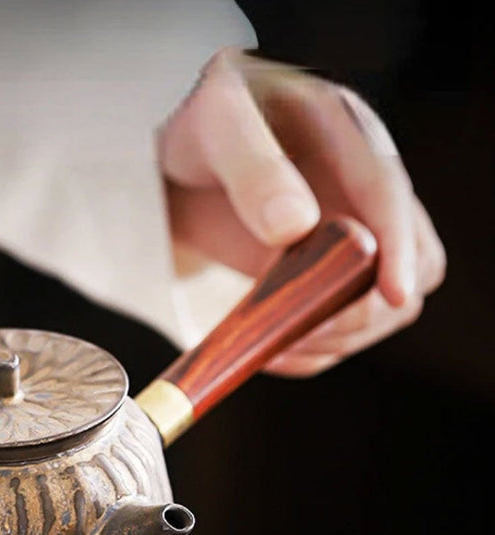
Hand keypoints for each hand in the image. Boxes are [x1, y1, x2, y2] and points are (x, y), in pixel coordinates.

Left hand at [160, 49, 444, 375]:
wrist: (174, 170)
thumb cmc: (195, 131)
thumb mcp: (213, 127)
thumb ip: (253, 168)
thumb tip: (297, 225)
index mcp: (346, 132)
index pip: (389, 192)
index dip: (399, 244)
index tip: (391, 293)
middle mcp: (363, 189)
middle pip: (415, 261)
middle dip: (367, 305)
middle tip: (301, 325)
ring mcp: (351, 237)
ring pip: (385, 308)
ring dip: (339, 337)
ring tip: (274, 342)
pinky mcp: (328, 277)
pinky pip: (342, 329)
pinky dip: (313, 351)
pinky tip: (272, 349)